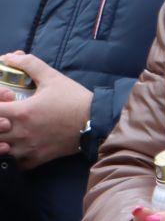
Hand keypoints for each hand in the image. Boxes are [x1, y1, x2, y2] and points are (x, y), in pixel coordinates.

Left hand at [0, 53, 91, 168]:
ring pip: (1, 150)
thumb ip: (30, 65)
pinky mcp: (38, 158)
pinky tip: (18, 148)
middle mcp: (21, 133)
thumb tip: (11, 57)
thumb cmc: (74, 99)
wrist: (98, 121)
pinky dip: (13, 157)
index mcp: (21, 112)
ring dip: (2, 141)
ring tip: (8, 133)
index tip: (4, 100)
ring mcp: (29, 148)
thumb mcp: (52, 77)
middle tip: (4, 117)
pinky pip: (16, 163)